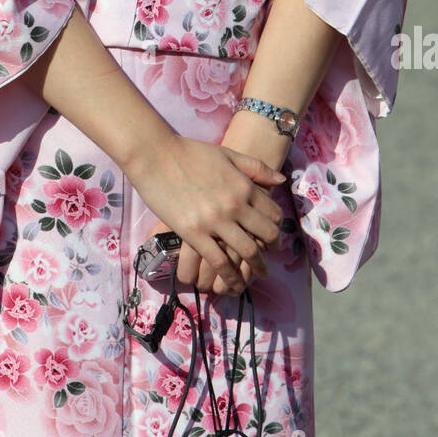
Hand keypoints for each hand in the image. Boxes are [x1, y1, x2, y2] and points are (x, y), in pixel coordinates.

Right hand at [126, 134, 284, 294]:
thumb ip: (256, 167)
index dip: (278, 227)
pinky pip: (219, 261)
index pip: (273, 212)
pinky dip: (230, 276)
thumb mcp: (228, 154)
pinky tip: (233, 284)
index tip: (274, 236)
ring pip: (247, 251)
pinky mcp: (194, 234)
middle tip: (271, 256)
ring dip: (257, 267)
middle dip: (272, 249)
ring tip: (259, 275)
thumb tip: (281, 180)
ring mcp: (215, 221)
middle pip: (266, 234)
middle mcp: (235, 205)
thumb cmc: (190, 152)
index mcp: (244, 185)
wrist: (156, 156)